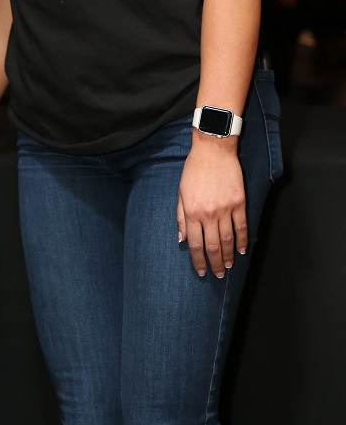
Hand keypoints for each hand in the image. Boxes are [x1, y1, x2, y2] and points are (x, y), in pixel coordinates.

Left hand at [176, 134, 246, 277]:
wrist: (213, 150)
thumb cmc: (194, 169)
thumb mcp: (181, 192)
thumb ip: (181, 216)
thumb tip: (181, 238)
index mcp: (192, 212)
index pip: (195, 244)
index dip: (198, 260)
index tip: (201, 271)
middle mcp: (209, 214)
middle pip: (213, 246)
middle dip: (214, 263)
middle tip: (217, 274)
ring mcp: (226, 209)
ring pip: (228, 240)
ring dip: (229, 256)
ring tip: (228, 266)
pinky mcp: (239, 203)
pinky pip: (242, 227)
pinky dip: (242, 241)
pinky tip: (242, 250)